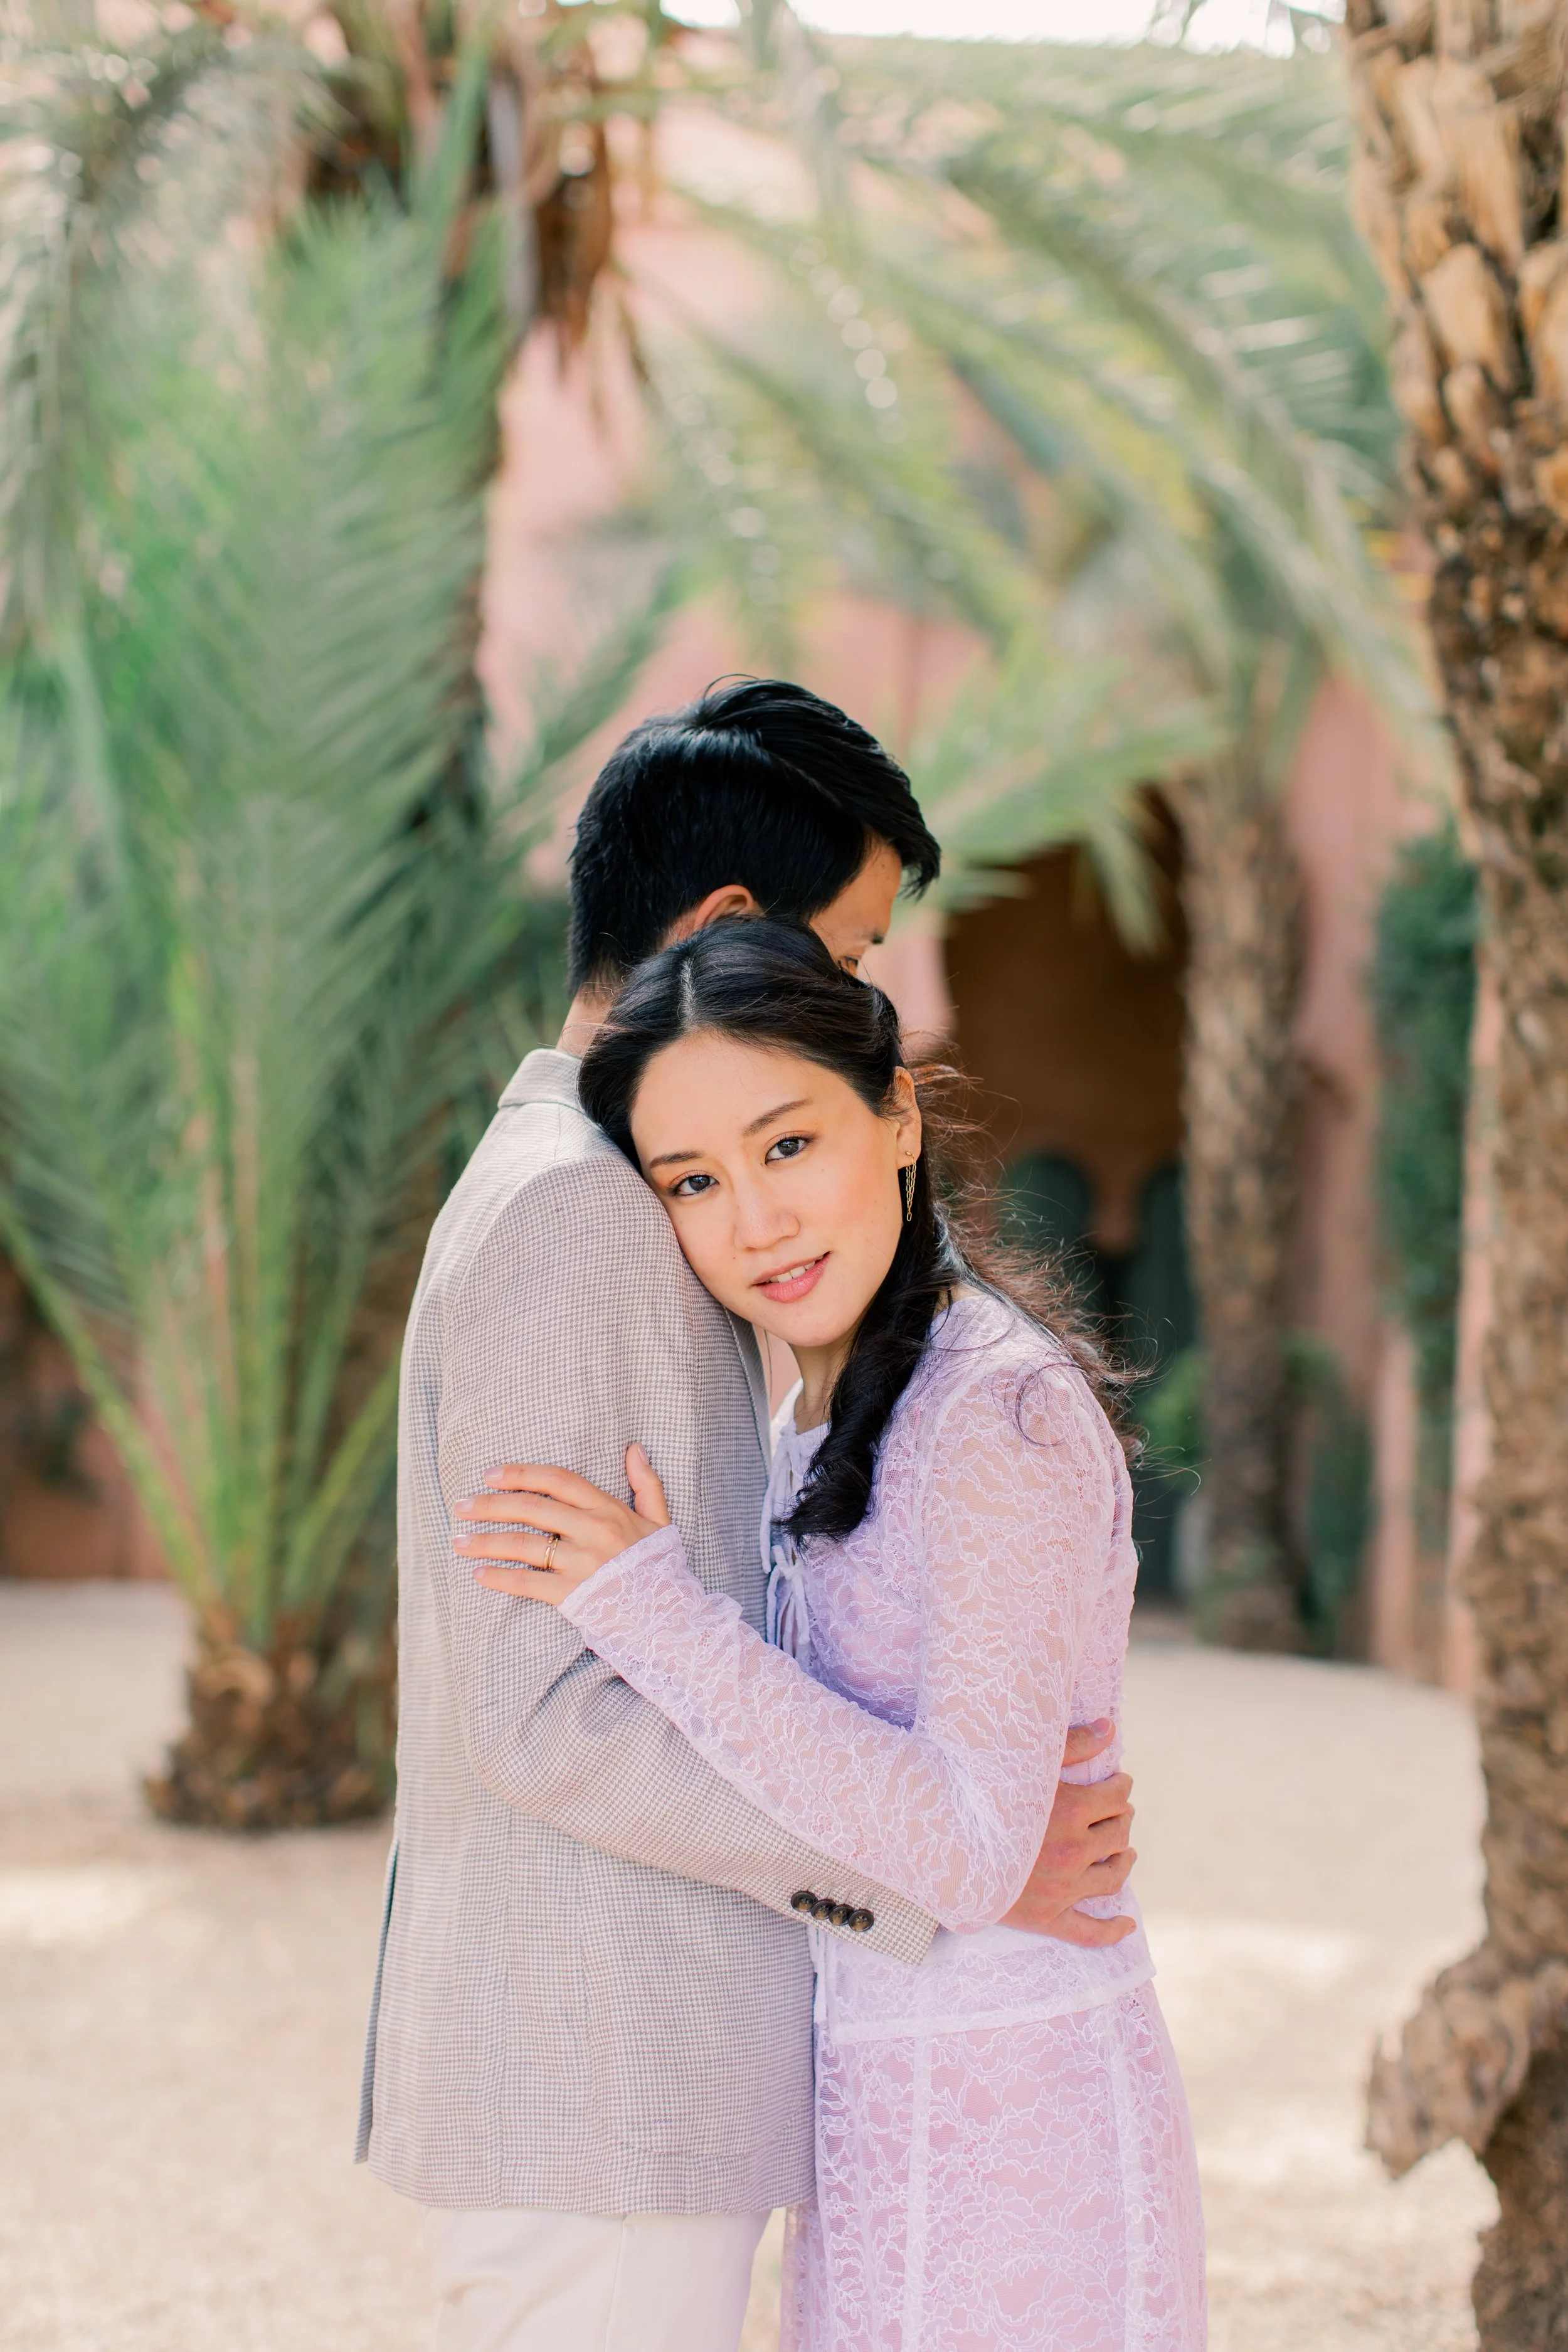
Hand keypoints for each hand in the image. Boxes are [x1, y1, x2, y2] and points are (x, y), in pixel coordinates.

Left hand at [455, 1447, 670, 1606]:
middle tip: (461, 1505)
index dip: (521, 1473)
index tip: (490, 1474)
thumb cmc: (661, 1567)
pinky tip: (478, 1573)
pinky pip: (527, 1584)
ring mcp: (581, 1564)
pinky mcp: (572, 1595)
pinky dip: (500, 1578)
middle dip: (491, 1505)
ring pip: (523, 1545)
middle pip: (532, 1509)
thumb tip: (634, 1448)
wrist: (671, 1618)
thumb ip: (646, 1483)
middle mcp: (592, 1532)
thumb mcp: (660, 1520)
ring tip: (458, 1540)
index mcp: (608, 1509)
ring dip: (485, 1541)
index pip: (558, 1480)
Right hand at [1001, 1720, 1137, 1947]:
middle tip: (1119, 1812)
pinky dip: (1112, 1931)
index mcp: (1072, 1811)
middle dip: (1122, 1818)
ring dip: (1125, 1861)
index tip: (1117, 1782)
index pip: (1117, 1797)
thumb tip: (1109, 1728)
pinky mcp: (1047, 1918)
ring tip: (1126, 1852)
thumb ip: (1072, 1743)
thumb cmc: (982, 1796)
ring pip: (1113, 1877)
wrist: (941, 1843)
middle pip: (1119, 1834)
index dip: (1120, 1787)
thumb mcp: (1026, 1763)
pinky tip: (1126, 1923)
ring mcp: (1062, 1889)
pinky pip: (1089, 1932)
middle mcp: (1074, 1852)